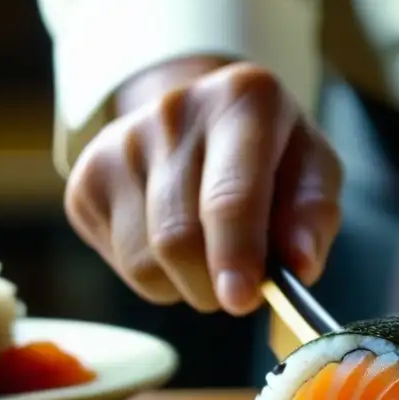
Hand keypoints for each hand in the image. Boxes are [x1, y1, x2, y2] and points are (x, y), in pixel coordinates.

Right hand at [65, 62, 342, 314]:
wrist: (207, 124)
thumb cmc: (274, 158)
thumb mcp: (314, 174)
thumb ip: (313, 219)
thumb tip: (298, 267)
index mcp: (243, 101)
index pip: (229, 194)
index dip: (235, 253)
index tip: (241, 299)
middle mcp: (172, 111)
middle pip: (178, 237)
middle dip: (214, 284)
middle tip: (242, 287)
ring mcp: (118, 143)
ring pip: (146, 261)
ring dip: (189, 285)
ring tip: (212, 255)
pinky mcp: (84, 182)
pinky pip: (124, 267)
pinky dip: (160, 278)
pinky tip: (178, 246)